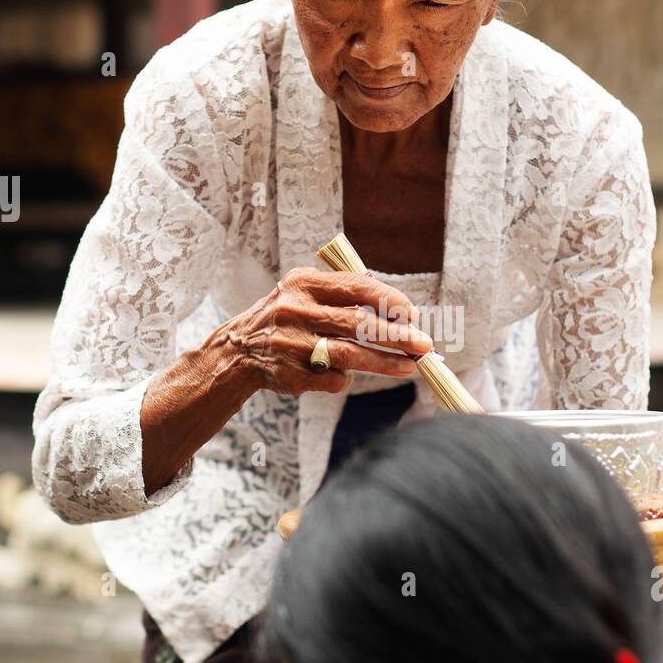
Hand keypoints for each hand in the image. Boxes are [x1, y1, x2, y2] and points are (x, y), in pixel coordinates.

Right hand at [207, 266, 433, 397]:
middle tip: (424, 345)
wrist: (238, 350)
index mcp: (302, 283)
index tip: (412, 314)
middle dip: (396, 336)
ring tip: (409, 367)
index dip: (389, 300)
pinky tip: (345, 374)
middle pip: (357, 324)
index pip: (356, 287)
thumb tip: (401, 313)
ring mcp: (291, 344)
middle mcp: (295, 311)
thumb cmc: (287, 317)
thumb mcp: (305, 292)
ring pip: (349, 355)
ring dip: (384, 363)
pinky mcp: (290, 374)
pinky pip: (333, 378)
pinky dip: (345, 377)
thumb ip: (344, 295)